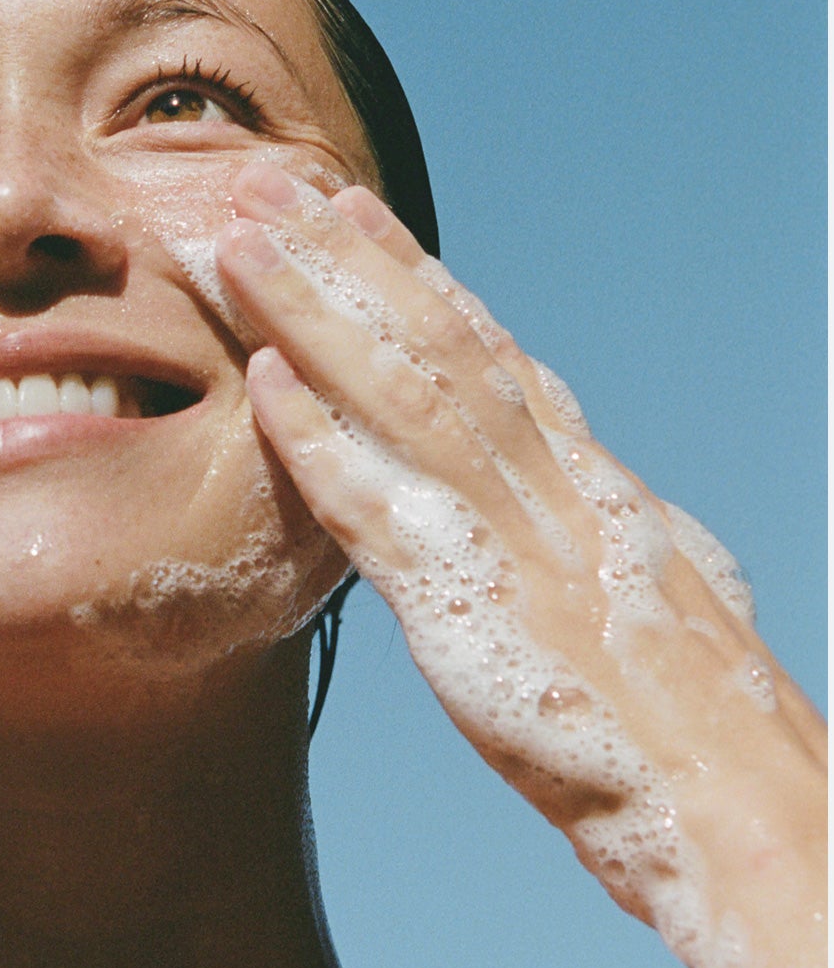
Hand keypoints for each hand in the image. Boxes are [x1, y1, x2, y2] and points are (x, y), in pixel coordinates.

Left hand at [214, 161, 824, 967]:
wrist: (727, 792)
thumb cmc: (679, 706)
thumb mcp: (638, 576)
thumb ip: (582, 516)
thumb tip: (565, 476)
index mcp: (576, 466)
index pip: (476, 338)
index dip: (403, 262)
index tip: (343, 198)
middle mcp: (540, 472)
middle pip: (426, 334)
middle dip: (341, 251)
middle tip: (266, 175)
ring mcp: (505, 528)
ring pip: (394, 389)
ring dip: (311, 311)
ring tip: (239, 240)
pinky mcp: (470, 604)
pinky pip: (380, 510)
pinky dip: (320, 442)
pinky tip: (259, 384)